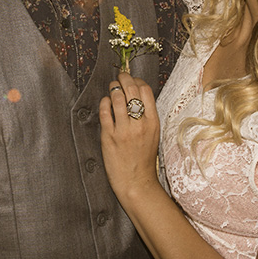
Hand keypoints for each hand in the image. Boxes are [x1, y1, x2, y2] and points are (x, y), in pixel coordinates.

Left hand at [98, 71, 162, 201]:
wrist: (136, 182)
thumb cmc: (144, 159)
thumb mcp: (153, 134)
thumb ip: (147, 116)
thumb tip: (137, 95)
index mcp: (153, 122)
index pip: (146, 90)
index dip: (137, 80)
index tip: (132, 80)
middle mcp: (140, 124)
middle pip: (131, 89)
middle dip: (124, 78)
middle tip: (120, 76)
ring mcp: (124, 130)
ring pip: (117, 97)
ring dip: (113, 88)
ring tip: (112, 88)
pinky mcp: (109, 137)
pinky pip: (105, 111)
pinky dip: (104, 102)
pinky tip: (105, 103)